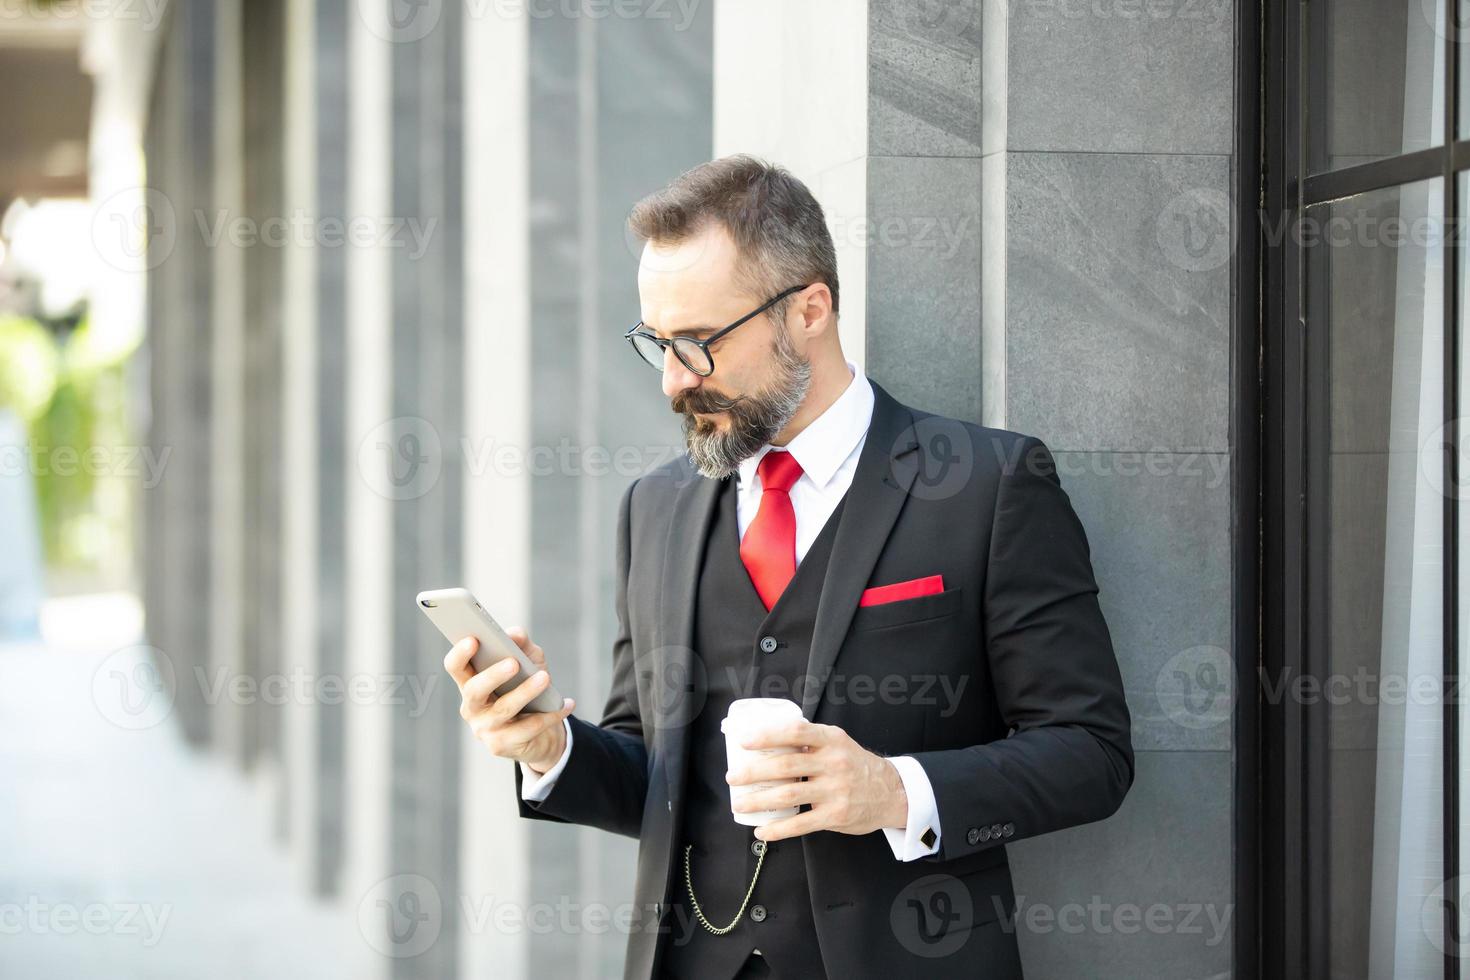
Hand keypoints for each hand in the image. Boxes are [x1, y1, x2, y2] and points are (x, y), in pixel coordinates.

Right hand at [444, 628, 574, 773]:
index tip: (474, 639)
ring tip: (545, 677)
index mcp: (471, 682)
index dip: (460, 654)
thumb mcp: (528, 661)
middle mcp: (471, 706)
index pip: (455, 667)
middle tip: (513, 663)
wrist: (542, 731)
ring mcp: (484, 728)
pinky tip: (566, 703)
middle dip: (493, 675)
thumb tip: (515, 633)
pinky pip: (527, 728)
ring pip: (503, 709)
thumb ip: (520, 644)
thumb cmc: (528, 687)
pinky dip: (550, 715)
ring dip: (526, 692)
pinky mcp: (501, 745)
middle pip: (475, 690)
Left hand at [725, 719, 907, 842]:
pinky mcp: (835, 815)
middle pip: (786, 765)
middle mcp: (833, 763)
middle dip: (753, 772)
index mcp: (831, 740)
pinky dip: (778, 829)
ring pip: (789, 794)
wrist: (891, 792)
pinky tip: (762, 831)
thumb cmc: (855, 765)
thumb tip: (769, 736)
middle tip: (733, 777)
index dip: (768, 735)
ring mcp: (835, 790)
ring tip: (739, 803)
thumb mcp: (838, 743)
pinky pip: (801, 824)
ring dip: (759, 800)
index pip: (796, 732)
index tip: (744, 741)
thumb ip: (810, 740)